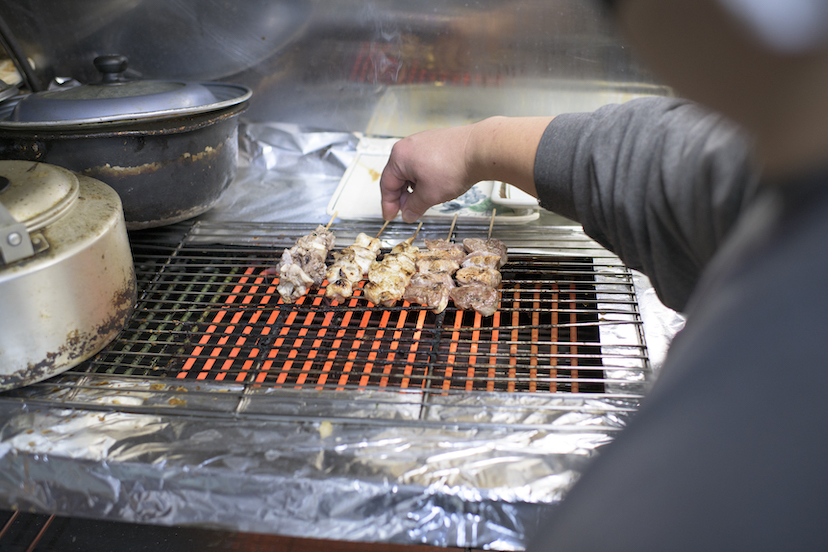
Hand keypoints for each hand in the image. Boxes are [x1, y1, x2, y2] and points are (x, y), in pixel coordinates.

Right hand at [379, 116, 551, 221]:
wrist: (480, 149)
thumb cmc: (452, 168)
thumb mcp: (429, 195)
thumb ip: (414, 207)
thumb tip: (407, 214)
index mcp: (399, 156)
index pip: (387, 184)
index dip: (388, 204)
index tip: (390, 216)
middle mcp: (408, 145)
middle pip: (397, 175)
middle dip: (402, 196)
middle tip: (407, 212)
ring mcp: (423, 141)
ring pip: (411, 169)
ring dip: (413, 187)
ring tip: (422, 201)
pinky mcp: (436, 141)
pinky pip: (423, 162)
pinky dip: (424, 177)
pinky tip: (433, 186)